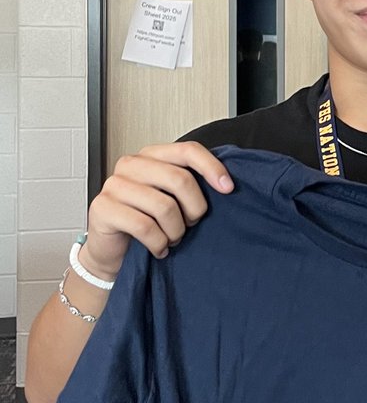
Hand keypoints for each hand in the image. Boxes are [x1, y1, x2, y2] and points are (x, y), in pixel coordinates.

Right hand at [81, 142, 233, 279]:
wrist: (113, 252)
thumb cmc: (147, 222)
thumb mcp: (173, 198)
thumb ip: (191, 184)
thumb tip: (226, 184)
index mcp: (151, 156)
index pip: (188, 150)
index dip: (212, 168)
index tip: (228, 188)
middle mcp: (130, 165)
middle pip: (180, 179)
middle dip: (194, 209)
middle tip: (190, 224)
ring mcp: (114, 185)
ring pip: (165, 206)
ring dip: (176, 231)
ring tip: (172, 238)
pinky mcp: (102, 208)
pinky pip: (145, 227)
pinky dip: (159, 243)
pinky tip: (158, 248)